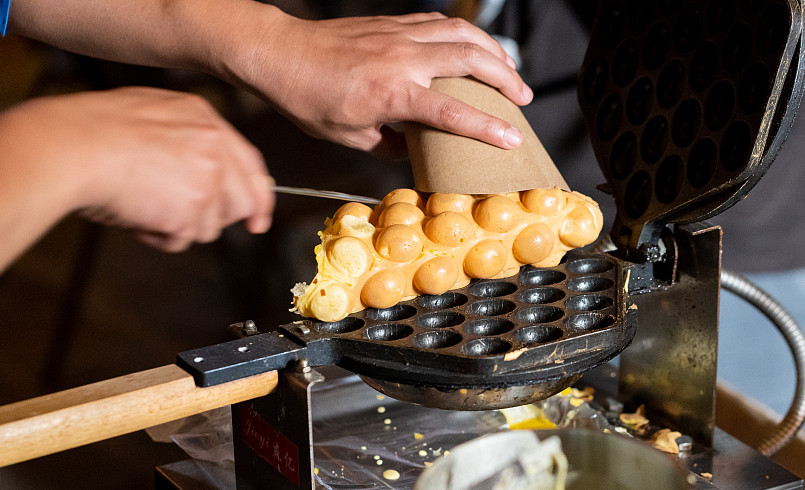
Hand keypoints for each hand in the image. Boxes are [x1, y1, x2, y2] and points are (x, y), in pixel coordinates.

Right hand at [70, 87, 273, 251]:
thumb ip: (185, 140)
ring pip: (212, 225)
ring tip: (143, 205)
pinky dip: (159, 236)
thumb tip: (203, 175)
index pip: (250, 164)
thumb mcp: (150, 116)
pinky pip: (183, 239)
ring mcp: (208, 178)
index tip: (257, 219)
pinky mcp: (193, 208)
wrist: (70, 146)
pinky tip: (137, 214)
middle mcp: (215, 145)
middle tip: (181, 218)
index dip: (256, 196)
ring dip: (178, 225)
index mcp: (205, 119)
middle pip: (244, 201)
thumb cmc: (92, 133)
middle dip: (216, 218)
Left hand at [237, 13, 533, 156]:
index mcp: (391, 92)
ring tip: (510, 71)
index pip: (452, 110)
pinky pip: (442, 23)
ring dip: (493, 51)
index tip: (512, 138)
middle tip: (523, 99)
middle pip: (471, 60)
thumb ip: (391, 146)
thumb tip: (416, 151)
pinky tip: (475, 49)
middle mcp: (402, 58)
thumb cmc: (308, 98)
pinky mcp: (394, 24)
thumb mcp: (350, 137)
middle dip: (505, 78)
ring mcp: (399, 35)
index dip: (486, 127)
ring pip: (462, 33)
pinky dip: (466, 35)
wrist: (281, 54)